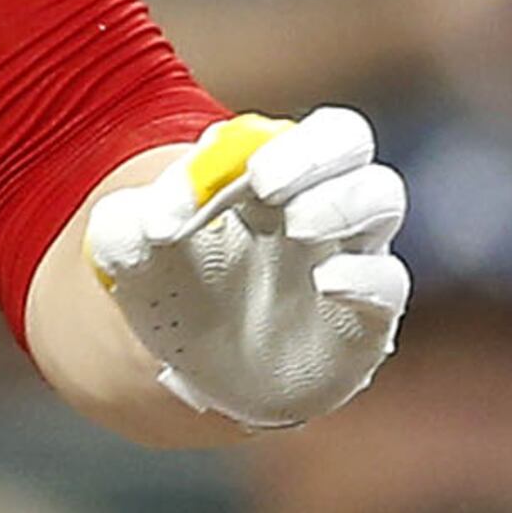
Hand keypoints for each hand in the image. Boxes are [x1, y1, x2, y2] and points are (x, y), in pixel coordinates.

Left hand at [85, 109, 409, 432]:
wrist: (210, 379)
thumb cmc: (184, 296)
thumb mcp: (134, 261)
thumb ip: (123, 229)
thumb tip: (146, 219)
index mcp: (262, 173)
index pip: (270, 134)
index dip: (234, 151)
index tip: (180, 198)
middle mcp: (318, 200)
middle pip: (346, 140)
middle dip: (310, 151)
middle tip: (263, 179)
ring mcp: (349, 254)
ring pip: (382, 195)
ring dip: (343, 200)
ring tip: (298, 224)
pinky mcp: (366, 318)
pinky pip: (388, 281)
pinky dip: (365, 275)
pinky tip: (326, 282)